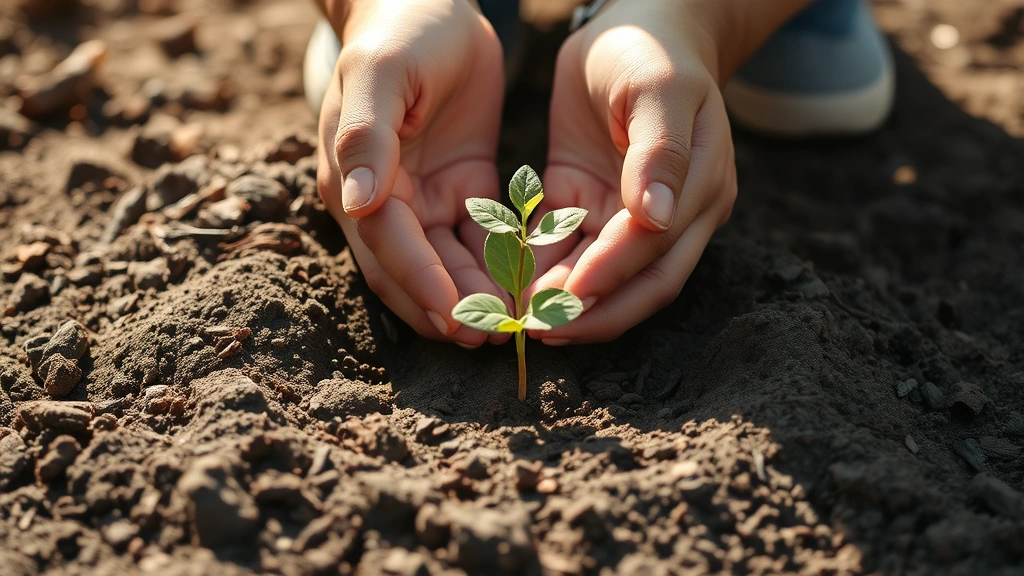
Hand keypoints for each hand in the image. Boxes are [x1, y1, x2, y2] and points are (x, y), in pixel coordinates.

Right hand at [316, 0, 506, 346]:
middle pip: (412, 269)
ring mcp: (422, 198)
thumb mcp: (382, 72)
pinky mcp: (459, 189)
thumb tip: (357, 201)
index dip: (421, 282)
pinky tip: (529, 286)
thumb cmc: (403, 27)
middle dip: (448, 307)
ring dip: (475, 296)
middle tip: (491, 339)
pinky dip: (498, 266)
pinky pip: (477, 239)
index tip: (457, 318)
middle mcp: (384, 198)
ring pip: (446, 263)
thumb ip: (366, 134)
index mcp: (356, 176)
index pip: (388, 244)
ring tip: (515, 325)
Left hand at [528, 0, 737, 343]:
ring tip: (517, 321)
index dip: (611, 278)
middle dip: (590, 313)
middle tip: (539, 332)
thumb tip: (658, 219)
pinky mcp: (590, 201)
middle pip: (638, 285)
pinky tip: (508, 286)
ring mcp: (629, 213)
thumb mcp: (659, 90)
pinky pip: (566, 246)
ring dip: (562, 301)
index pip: (655, 252)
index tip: (566, 299)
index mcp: (698, 191)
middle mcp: (671, 214)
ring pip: (600, 276)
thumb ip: (659, 154)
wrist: (638, 24)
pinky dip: (542, 269)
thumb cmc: (653, 50)